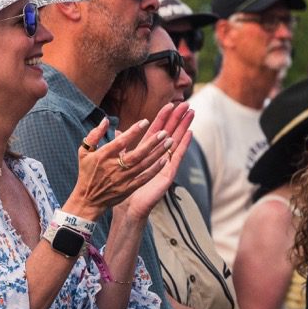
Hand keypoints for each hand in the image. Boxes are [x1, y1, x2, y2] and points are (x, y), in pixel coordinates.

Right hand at [64, 114, 173, 218]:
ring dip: (158, 153)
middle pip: (137, 153)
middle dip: (152, 142)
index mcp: (104, 156)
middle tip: (164, 132)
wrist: (88, 199)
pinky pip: (144, 178)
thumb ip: (95, 134)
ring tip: (170, 142)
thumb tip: (106, 120)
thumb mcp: (84, 151)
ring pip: (144, 164)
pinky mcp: (128, 188)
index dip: (134, 131)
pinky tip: (165, 161)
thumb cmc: (87, 173)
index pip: (121, 141)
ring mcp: (123, 179)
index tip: (145, 121)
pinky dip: (155, 169)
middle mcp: (115, 167)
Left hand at [120, 103, 195, 224]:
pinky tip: (190, 133)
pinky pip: (177, 156)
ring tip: (191, 113)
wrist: (127, 205)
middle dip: (177, 118)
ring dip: (183, 126)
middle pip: (170, 132)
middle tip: (186, 103)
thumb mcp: (120, 160)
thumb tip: (116, 130)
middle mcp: (158, 155)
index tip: (170, 104)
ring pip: (176, 140)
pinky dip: (184, 144)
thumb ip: (121, 145)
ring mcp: (165, 163)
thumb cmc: (123, 185)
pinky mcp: (168, 173)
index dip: (163, 117)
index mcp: (147, 151)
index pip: (157, 129)